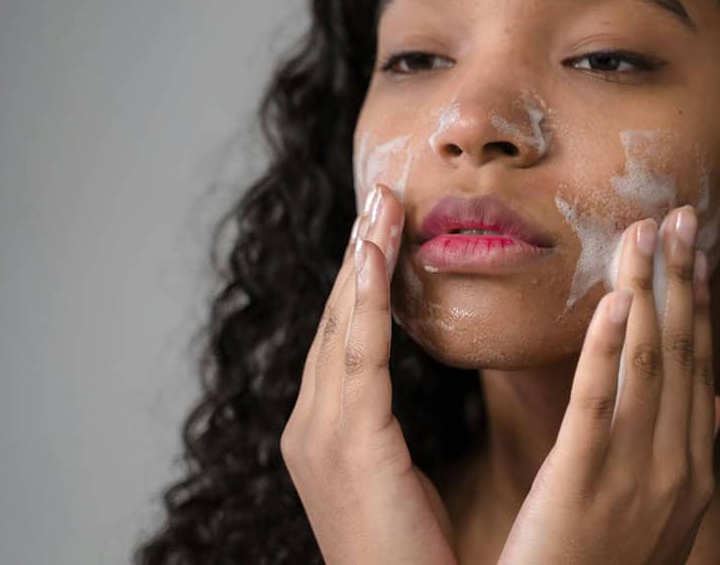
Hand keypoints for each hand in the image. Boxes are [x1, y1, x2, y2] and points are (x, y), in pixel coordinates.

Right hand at [280, 183, 457, 564]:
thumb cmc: (409, 553)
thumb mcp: (395, 477)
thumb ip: (388, 428)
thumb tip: (399, 391)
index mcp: (322, 433)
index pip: (342, 338)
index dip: (361, 279)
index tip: (380, 226)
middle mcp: (310, 426)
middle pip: (338, 319)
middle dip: (359, 253)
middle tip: (381, 191)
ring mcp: (321, 434)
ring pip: (345, 326)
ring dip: (364, 258)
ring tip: (382, 202)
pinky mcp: (350, 443)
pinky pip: (362, 355)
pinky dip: (368, 299)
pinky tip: (377, 253)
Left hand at [497, 205, 719, 564]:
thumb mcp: (660, 514)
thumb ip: (684, 451)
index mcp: (689, 470)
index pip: (697, 368)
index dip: (696, 303)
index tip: (694, 248)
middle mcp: (675, 467)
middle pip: (681, 354)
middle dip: (681, 280)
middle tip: (679, 214)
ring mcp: (635, 476)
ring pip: (648, 366)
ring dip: (649, 292)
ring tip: (644, 233)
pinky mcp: (584, 483)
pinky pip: (601, 405)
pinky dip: (610, 348)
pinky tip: (618, 299)